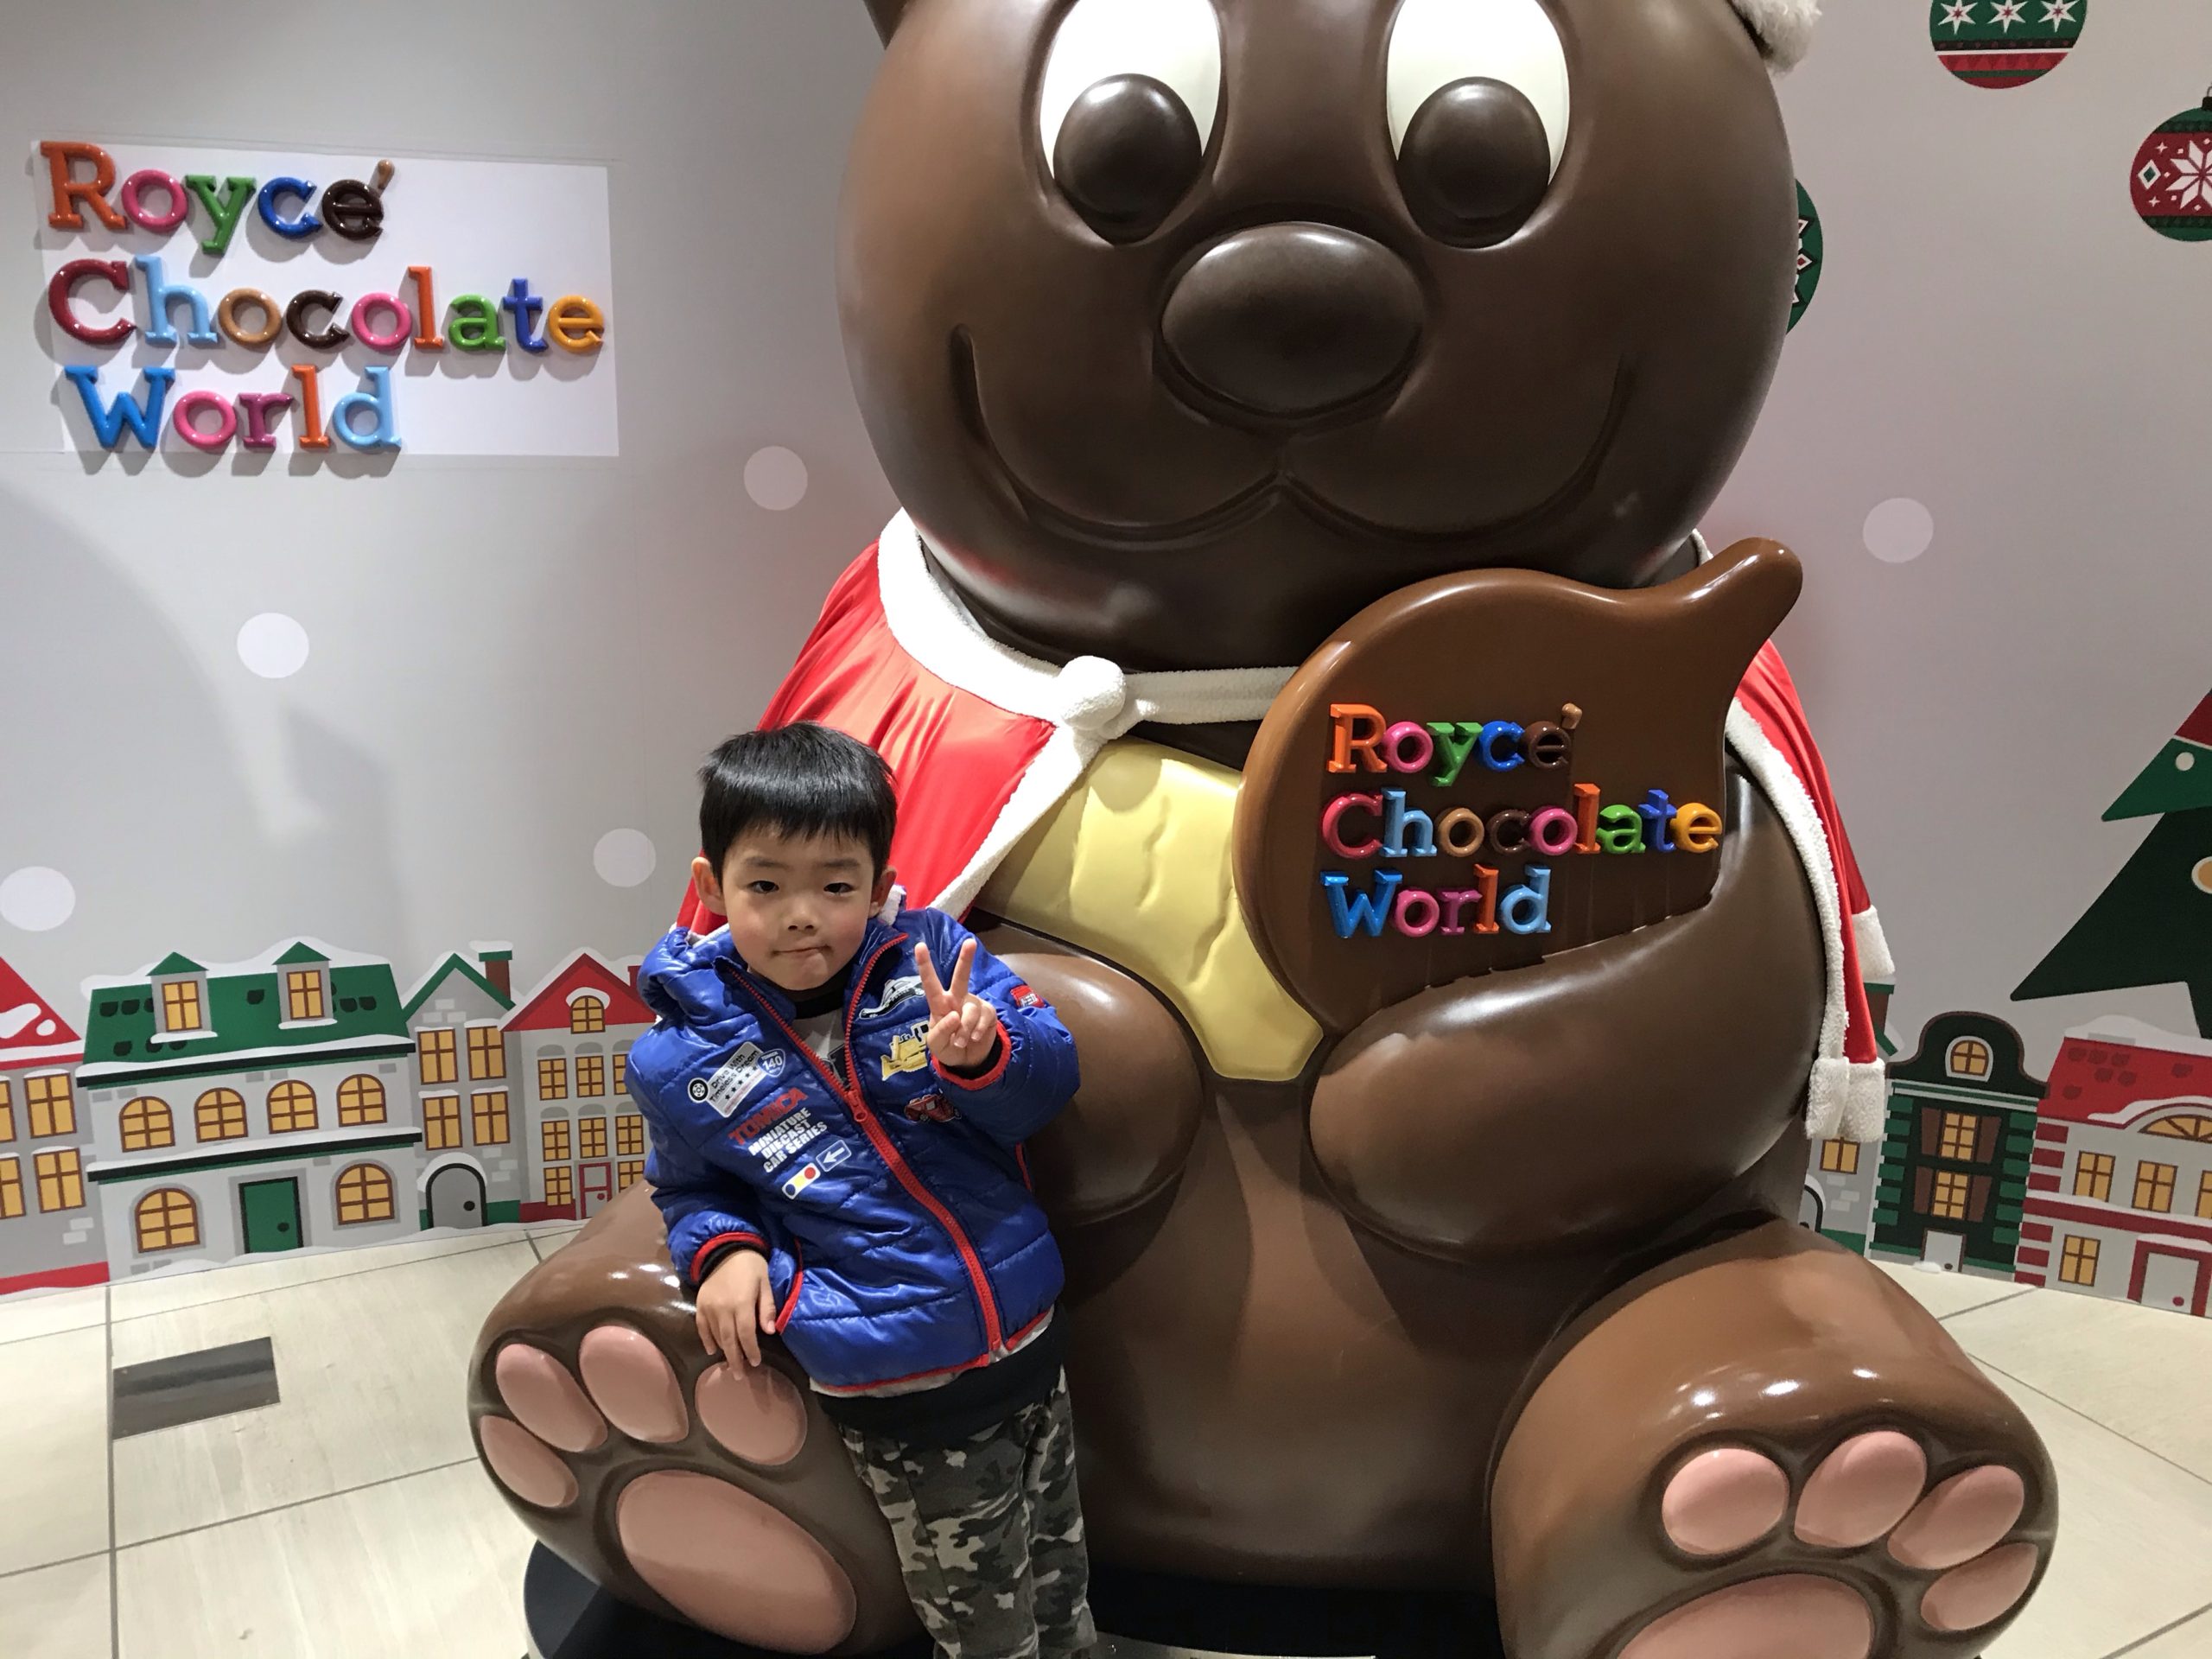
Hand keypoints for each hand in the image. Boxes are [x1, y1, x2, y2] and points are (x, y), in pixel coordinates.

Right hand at [694, 1249, 777, 1366]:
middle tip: (741, 1376)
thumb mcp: (765, 1283)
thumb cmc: (751, 1266)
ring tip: (731, 1365)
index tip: (756, 1362)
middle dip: (736, 1360)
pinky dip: (706, 1340)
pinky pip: (701, 1328)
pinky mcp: (700, 1305)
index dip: (751, 1351)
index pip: (746, 1334)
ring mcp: (709, 1308)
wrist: (725, 1249)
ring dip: (724, 1352)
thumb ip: (766, 1307)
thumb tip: (769, 1332)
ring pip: (716, 1337)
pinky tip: (712, 1350)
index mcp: (742, 1303)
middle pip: (729, 1341)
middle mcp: (723, 1309)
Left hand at [915, 938, 996, 1069]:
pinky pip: (984, 1019)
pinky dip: (977, 1032)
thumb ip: (941, 1031)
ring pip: (970, 1011)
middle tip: (970, 942)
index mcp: (940, 1003)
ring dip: (965, 1030)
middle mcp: (957, 999)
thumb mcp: (936, 1044)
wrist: (967, 1060)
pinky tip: (974, 1038)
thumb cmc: (947, 1047)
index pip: (931, 983)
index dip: (925, 965)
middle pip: (961, 977)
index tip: (919, 946)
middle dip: (966, 959)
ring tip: (961, 1041)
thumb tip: (954, 1016)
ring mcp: (973, 1004)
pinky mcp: (988, 1012)